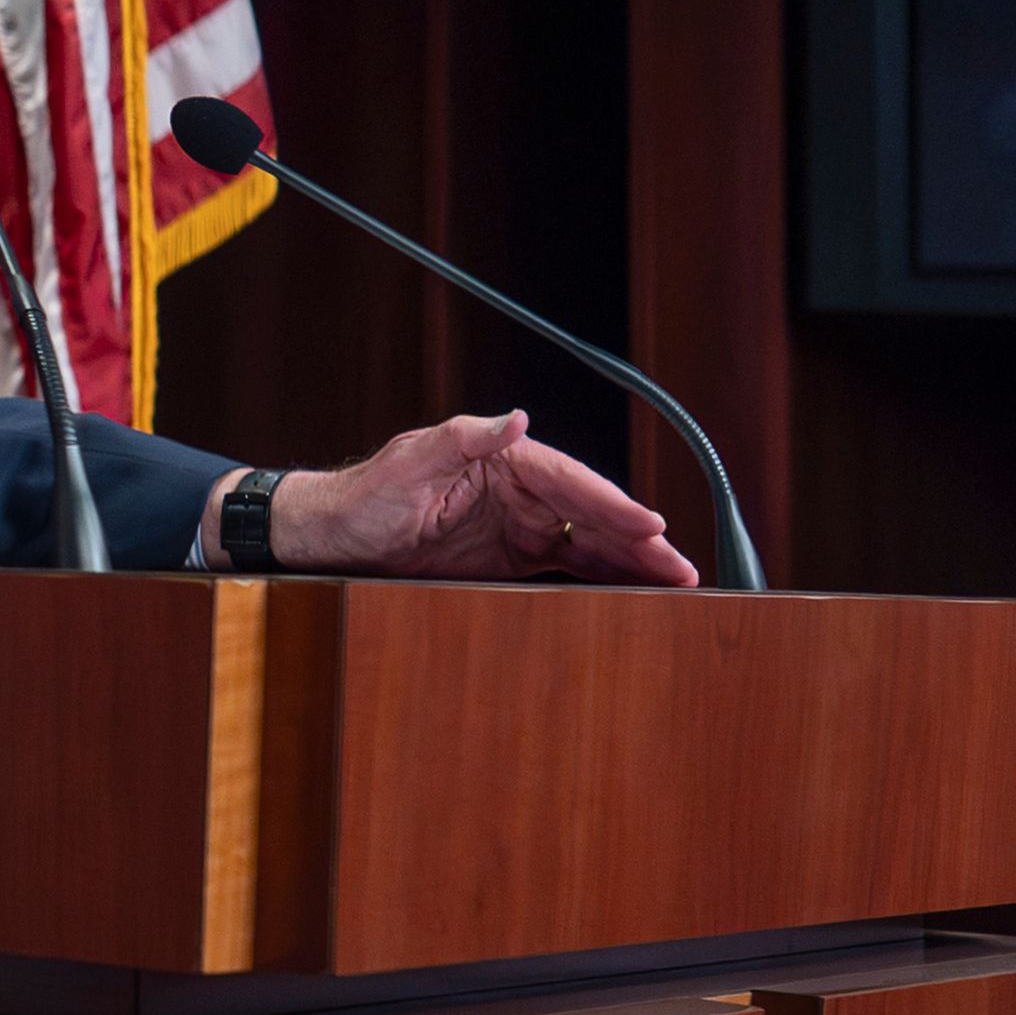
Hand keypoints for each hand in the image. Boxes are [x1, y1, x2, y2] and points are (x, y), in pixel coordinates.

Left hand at [217, 412, 698, 586]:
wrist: (332, 536)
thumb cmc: (366, 495)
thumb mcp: (410, 463)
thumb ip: (464, 440)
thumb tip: (516, 418)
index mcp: (502, 458)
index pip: (570, 480)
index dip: (613, 503)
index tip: (650, 524)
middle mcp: (517, 488)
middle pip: (591, 514)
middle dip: (639, 540)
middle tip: (682, 568)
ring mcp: (517, 523)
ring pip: (588, 542)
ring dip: (630, 563)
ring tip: (675, 586)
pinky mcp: (510, 557)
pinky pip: (565, 566)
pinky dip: (601, 579)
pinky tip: (632, 596)